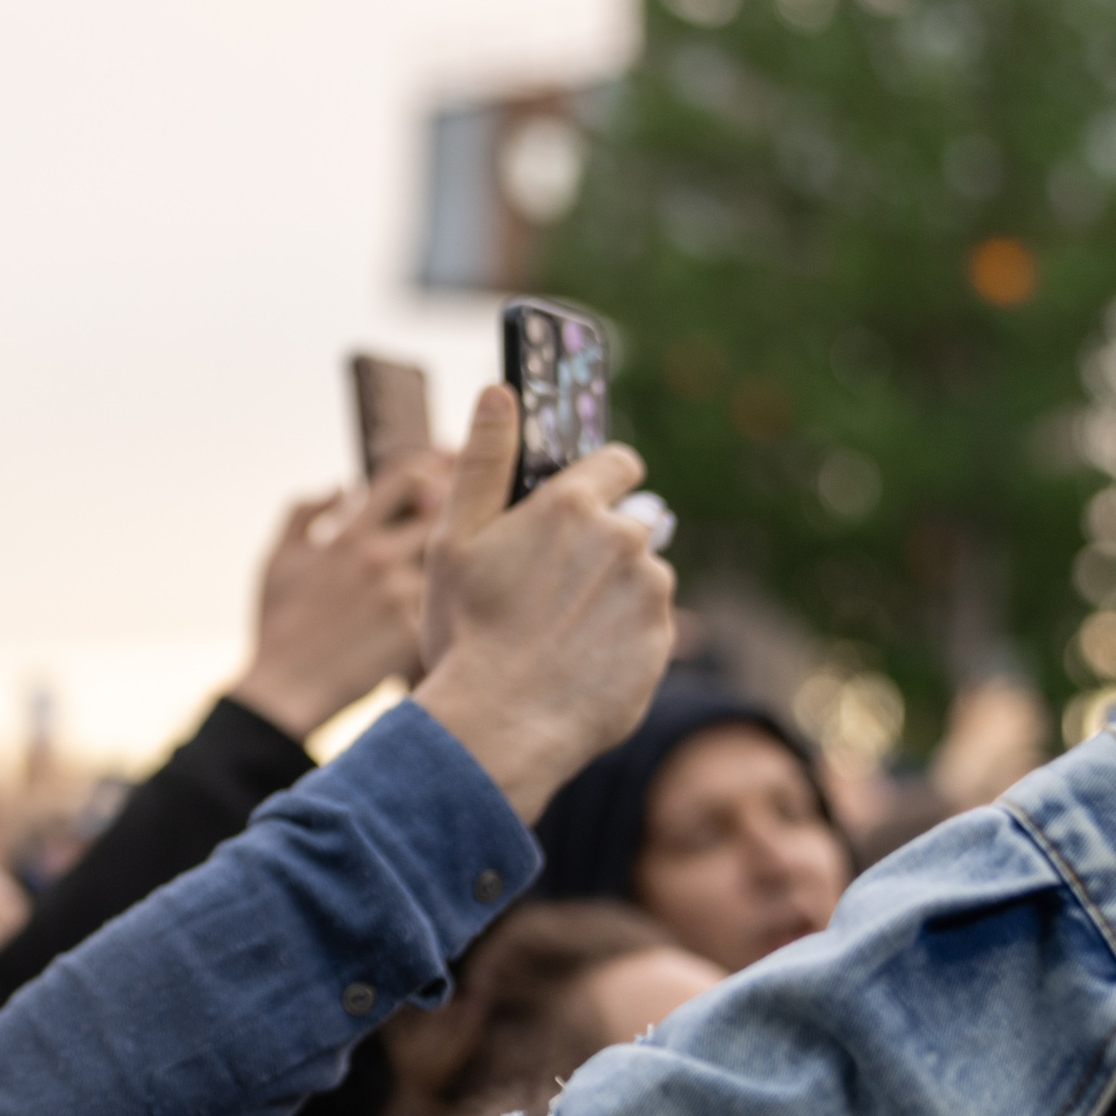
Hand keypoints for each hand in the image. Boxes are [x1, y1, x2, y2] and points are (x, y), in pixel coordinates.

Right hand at [228, 457, 443, 741]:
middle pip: (444, 512)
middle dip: (454, 511)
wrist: (284, 692)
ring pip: (452, 559)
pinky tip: (456, 608)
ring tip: (462, 565)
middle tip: (462, 519)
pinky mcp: (415, 634)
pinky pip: (448, 605)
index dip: (430, 467)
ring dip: (457, 557)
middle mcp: (379, 559)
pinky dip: (454, 602)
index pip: (407, 475)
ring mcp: (401, 597)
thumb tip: (340, 484)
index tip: (437, 477)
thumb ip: (303, 512)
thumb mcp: (277, 559)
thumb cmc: (277, 625)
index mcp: (349, 534)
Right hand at [412, 386, 675, 822]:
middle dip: (599, 545)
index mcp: (575, 504)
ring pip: (640, 578)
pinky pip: (646, 628)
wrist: (499, 726)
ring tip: (559, 633)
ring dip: (612, 594)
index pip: (618, 462)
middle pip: (630, 524)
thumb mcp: (455, 537)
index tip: (582, 501)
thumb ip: (485, 458)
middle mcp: (626, 539)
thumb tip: (500, 390)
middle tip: (549, 588)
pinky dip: (620, 639)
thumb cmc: (467, 630)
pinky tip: (578, 663)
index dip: (600, 478)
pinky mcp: (661, 643)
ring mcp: (649, 593)